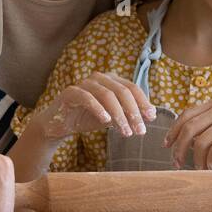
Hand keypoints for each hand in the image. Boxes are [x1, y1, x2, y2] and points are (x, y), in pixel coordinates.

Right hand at [41, 72, 155, 138]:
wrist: (59, 124)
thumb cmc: (88, 117)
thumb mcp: (112, 117)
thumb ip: (129, 113)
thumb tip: (152, 114)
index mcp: (111, 80)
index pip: (132, 88)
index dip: (143, 102)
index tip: (151, 118)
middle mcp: (99, 78)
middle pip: (122, 91)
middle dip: (133, 112)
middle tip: (140, 131)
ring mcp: (84, 83)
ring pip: (107, 95)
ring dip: (119, 115)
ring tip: (126, 133)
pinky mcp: (70, 92)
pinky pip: (87, 97)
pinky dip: (99, 109)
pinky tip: (106, 122)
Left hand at [164, 99, 211, 169]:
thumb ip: (210, 124)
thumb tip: (183, 140)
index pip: (185, 115)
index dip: (173, 132)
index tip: (167, 146)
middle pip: (188, 129)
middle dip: (179, 149)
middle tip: (177, 163)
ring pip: (200, 142)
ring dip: (196, 160)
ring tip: (200, 170)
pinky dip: (210, 164)